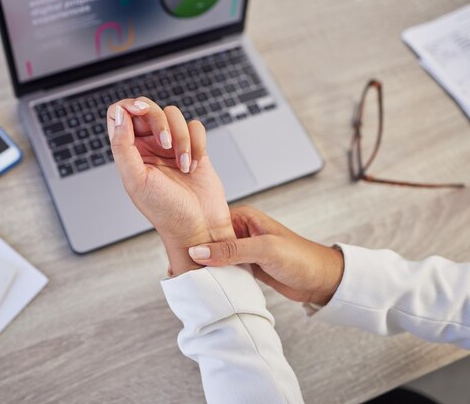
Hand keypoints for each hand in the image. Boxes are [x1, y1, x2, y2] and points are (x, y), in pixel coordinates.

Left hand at [107, 98, 234, 275]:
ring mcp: (172, 145)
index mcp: (129, 152)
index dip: (128, 107)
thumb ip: (122, 147)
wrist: (198, 227)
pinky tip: (194, 164)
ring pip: (174, 114)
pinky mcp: (194, 147)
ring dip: (182, 138)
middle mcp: (148, 146)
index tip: (139, 113)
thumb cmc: (166, 211)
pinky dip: (197, 143)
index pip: (119, 114)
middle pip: (148, 108)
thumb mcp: (136, 181)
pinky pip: (196, 126)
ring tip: (183, 164)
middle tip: (165, 144)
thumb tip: (120, 115)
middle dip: (159, 121)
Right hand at [187, 206, 344, 304]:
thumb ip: (231, 250)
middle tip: (176, 264)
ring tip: (186, 275)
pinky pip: (224, 269)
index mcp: (244, 216)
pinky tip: (204, 282)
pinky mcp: (246, 266)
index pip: (209, 222)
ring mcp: (243, 249)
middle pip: (209, 240)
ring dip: (205, 266)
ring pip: (215, 256)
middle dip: (195, 252)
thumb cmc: (301, 259)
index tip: (176, 247)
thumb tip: (198, 251)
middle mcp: (241, 230)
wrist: (322, 281)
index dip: (193, 235)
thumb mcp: (264, 250)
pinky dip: (216, 275)